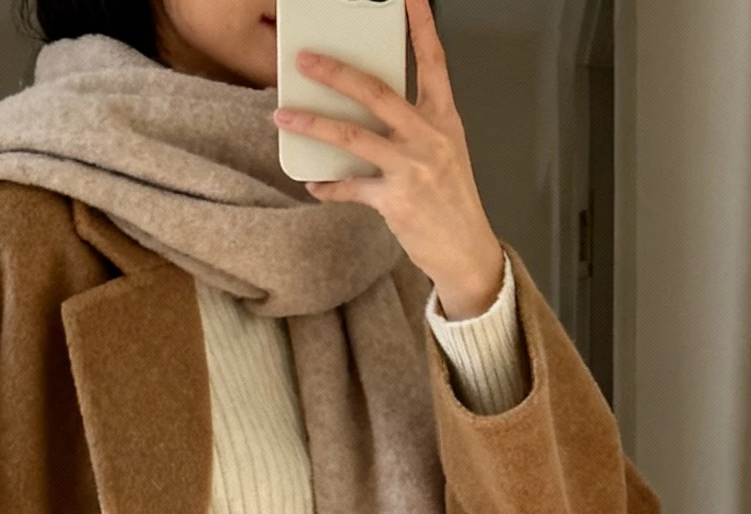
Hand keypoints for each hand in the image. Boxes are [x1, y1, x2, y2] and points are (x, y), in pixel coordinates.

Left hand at [272, 0, 504, 319]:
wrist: (466, 250)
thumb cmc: (452, 199)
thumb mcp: (445, 150)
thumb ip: (414, 124)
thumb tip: (370, 107)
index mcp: (444, 117)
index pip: (433, 61)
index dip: (421, 26)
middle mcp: (428, 137)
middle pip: (377, 93)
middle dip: (336, 73)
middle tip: (306, 60)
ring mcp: (412, 168)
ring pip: (353, 137)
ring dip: (314, 125)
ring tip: (284, 115)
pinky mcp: (396, 201)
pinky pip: (351, 188)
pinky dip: (328, 188)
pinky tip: (313, 185)